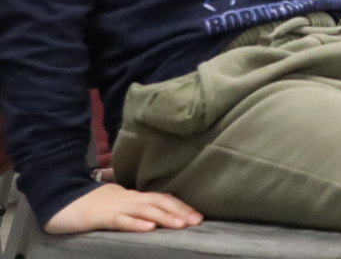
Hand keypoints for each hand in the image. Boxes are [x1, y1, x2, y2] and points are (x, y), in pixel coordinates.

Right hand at [44, 183, 202, 233]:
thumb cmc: (88, 204)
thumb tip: (153, 217)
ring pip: (144, 210)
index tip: (197, 216)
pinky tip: (148, 229)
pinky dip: (135, 224)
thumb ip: (133, 208)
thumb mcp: (116, 204)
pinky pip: (120, 220)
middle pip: (158, 202)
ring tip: (181, 225)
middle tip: (197, 221)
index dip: (180, 206)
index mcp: (132, 197)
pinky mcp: (99, 216)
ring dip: (164, 217)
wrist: (58, 197)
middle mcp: (127, 199)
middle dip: (179, 211)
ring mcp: (114, 206)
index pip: (161, 198)